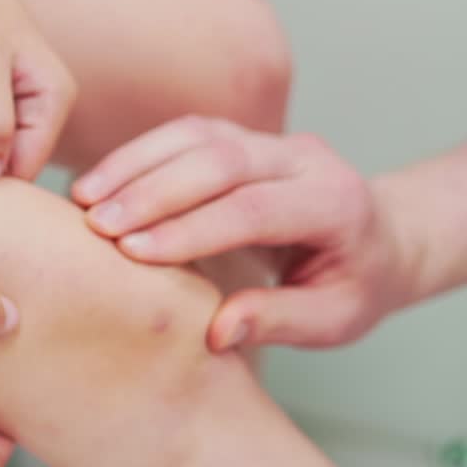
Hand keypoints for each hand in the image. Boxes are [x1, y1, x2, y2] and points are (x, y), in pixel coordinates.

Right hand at [72, 118, 414, 350]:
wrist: (382, 238)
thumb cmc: (354, 285)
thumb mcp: (333, 319)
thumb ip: (277, 321)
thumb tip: (215, 332)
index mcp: (335, 203)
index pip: (254, 208)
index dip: (191, 229)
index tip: (134, 254)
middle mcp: (305, 158)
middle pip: (220, 160)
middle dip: (152, 192)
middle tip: (97, 227)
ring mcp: (272, 140)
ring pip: (196, 135)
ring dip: (135, 165)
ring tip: (84, 201)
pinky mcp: (241, 136)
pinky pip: (185, 133)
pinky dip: (138, 156)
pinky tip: (100, 184)